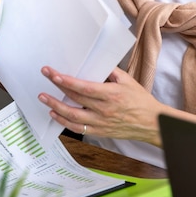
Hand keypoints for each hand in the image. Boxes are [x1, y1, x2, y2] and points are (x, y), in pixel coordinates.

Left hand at [38, 66, 162, 145]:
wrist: (151, 123)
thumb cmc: (141, 101)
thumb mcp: (128, 81)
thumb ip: (111, 72)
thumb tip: (96, 64)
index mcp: (111, 95)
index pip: (84, 88)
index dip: (67, 81)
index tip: (54, 74)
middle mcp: (103, 110)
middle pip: (74, 99)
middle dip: (56, 87)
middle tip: (46, 77)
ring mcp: (100, 123)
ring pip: (72, 116)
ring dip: (55, 106)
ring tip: (43, 97)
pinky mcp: (99, 132)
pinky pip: (77, 128)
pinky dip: (63, 122)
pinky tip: (55, 114)